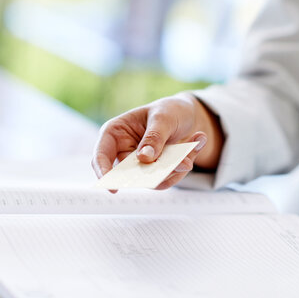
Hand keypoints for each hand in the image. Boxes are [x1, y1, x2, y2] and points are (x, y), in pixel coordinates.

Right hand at [92, 92, 223, 189]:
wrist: (188, 116)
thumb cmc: (169, 110)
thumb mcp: (163, 117)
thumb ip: (154, 137)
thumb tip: (144, 158)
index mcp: (115, 133)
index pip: (101, 155)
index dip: (103, 172)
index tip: (113, 187)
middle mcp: (124, 152)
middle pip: (129, 174)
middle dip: (154, 172)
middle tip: (177, 163)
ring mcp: (140, 165)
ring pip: (151, 180)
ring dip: (175, 167)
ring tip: (195, 141)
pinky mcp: (156, 173)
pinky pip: (167, 180)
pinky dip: (184, 165)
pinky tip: (197, 141)